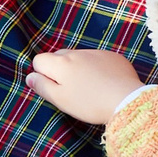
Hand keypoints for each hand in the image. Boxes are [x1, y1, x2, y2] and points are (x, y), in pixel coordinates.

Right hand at [26, 48, 145, 124]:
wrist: (127, 100)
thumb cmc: (90, 104)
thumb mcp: (61, 99)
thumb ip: (42, 86)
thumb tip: (30, 77)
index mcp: (61, 63)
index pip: (39, 60)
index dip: (43, 74)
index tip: (54, 88)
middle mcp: (77, 53)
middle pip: (59, 56)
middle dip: (60, 70)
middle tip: (71, 89)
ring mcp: (97, 53)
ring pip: (79, 57)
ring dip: (79, 68)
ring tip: (90, 88)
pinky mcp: (114, 57)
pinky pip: (98, 59)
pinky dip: (97, 67)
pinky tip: (105, 83)